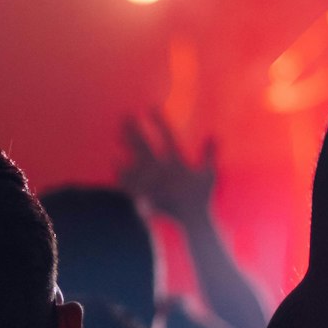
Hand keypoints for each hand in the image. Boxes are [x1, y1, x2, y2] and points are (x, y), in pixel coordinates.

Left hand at [120, 110, 216, 225]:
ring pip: (136, 159)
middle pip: (146, 145)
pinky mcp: (146, 193)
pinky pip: (131, 179)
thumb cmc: (202, 198)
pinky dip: (122, 170)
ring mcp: (152, 182)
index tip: (150, 107)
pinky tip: (114, 160)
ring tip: (118, 134)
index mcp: (178, 162)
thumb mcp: (210, 174)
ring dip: (128, 146)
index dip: (158, 121)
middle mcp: (163, 170)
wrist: (192, 220)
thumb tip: (214, 135)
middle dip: (136, 130)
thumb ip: (210, 154)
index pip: (167, 136)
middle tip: (126, 115)